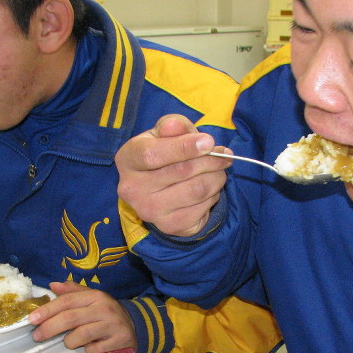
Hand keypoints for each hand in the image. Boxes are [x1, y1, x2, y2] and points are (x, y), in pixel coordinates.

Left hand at [28, 281, 135, 352]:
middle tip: (37, 336)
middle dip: (50, 328)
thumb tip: (53, 285)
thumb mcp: (92, 299)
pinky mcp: (118, 342)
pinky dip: (86, 351)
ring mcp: (112, 326)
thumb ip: (72, 292)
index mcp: (95, 296)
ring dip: (69, 342)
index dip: (48, 310)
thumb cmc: (106, 314)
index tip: (32, 319)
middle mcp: (104, 309)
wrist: (136, 327)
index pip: (67, 301)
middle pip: (70, 318)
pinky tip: (89, 347)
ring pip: (80, 336)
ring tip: (70, 342)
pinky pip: (92, 350)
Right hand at [116, 113, 231, 236]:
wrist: (163, 190)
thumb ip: (173, 126)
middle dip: (211, 160)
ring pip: (196, 190)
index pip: (153, 154)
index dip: (184, 147)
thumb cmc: (165, 154)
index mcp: (128, 159)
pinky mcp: (168, 226)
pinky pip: (202, 208)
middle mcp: (132, 188)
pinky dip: (213, 196)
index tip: (208, 142)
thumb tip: (176, 126)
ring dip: (216, 178)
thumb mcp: (166, 133)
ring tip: (219, 171)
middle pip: (181, 171)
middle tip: (224, 155)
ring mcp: (149, 210)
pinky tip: (209, 190)